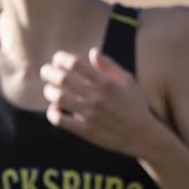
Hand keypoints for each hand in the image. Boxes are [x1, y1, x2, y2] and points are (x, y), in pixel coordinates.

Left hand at [40, 48, 155, 155]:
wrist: (143, 136)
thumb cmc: (136, 106)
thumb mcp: (128, 81)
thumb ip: (110, 66)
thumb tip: (92, 52)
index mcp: (106, 83)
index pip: (75, 64)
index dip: (60, 58)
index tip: (57, 59)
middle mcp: (97, 98)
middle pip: (62, 79)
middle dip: (49, 72)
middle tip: (45, 72)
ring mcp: (91, 115)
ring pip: (58, 98)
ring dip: (49, 91)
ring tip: (50, 90)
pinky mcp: (87, 131)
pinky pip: (61, 121)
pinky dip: (53, 113)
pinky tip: (55, 110)